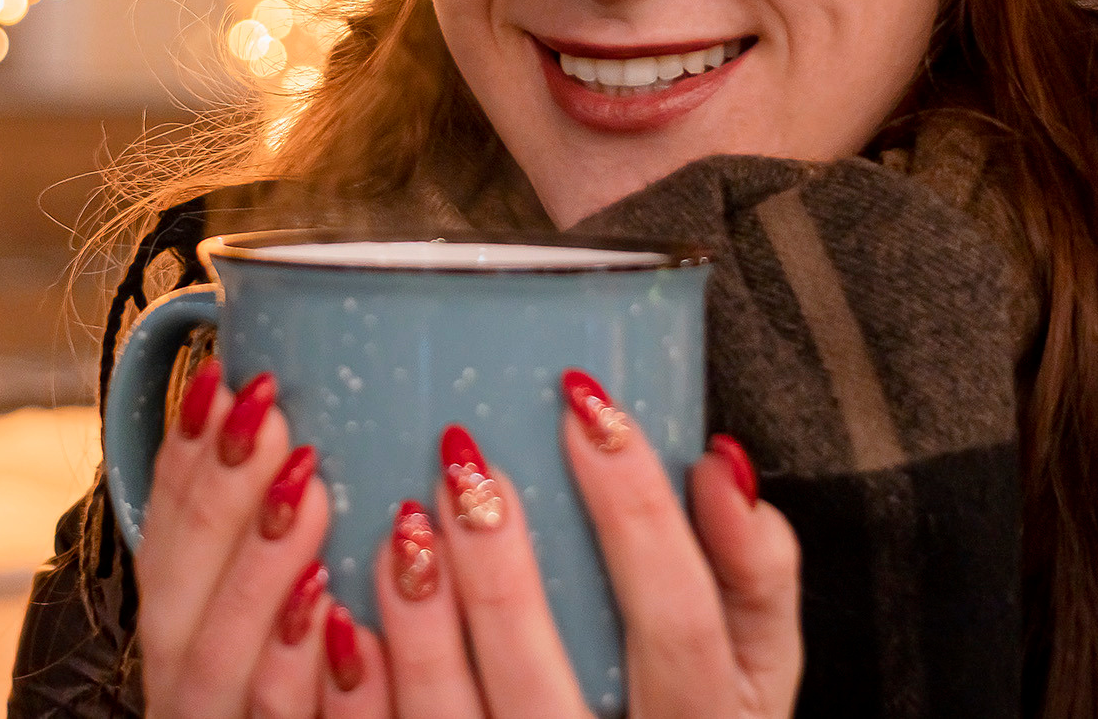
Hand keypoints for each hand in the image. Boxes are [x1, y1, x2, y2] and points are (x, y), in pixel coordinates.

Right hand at [134, 357, 335, 718]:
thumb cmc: (301, 689)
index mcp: (183, 642)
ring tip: (311, 492)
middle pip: (182, 607)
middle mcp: (188, 699)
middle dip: (220, 503)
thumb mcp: (264, 599)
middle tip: (273, 419)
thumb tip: (270, 402)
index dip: (185, 465)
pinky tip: (337, 617)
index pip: (164, 551)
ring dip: (259, 574)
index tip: (223, 381)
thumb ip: (259, 533)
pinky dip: (298, 674)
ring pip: (222, 672)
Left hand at [321, 368, 802, 718]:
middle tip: (465, 461)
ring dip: (418, 627)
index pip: (681, 626)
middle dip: (497, 578)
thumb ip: (757, 569)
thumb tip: (720, 464)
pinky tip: (341, 618)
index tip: (587, 408)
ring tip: (403, 524)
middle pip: (545, 690)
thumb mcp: (757, 663)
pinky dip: (361, 691)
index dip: (639, 517)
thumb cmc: (690, 711)